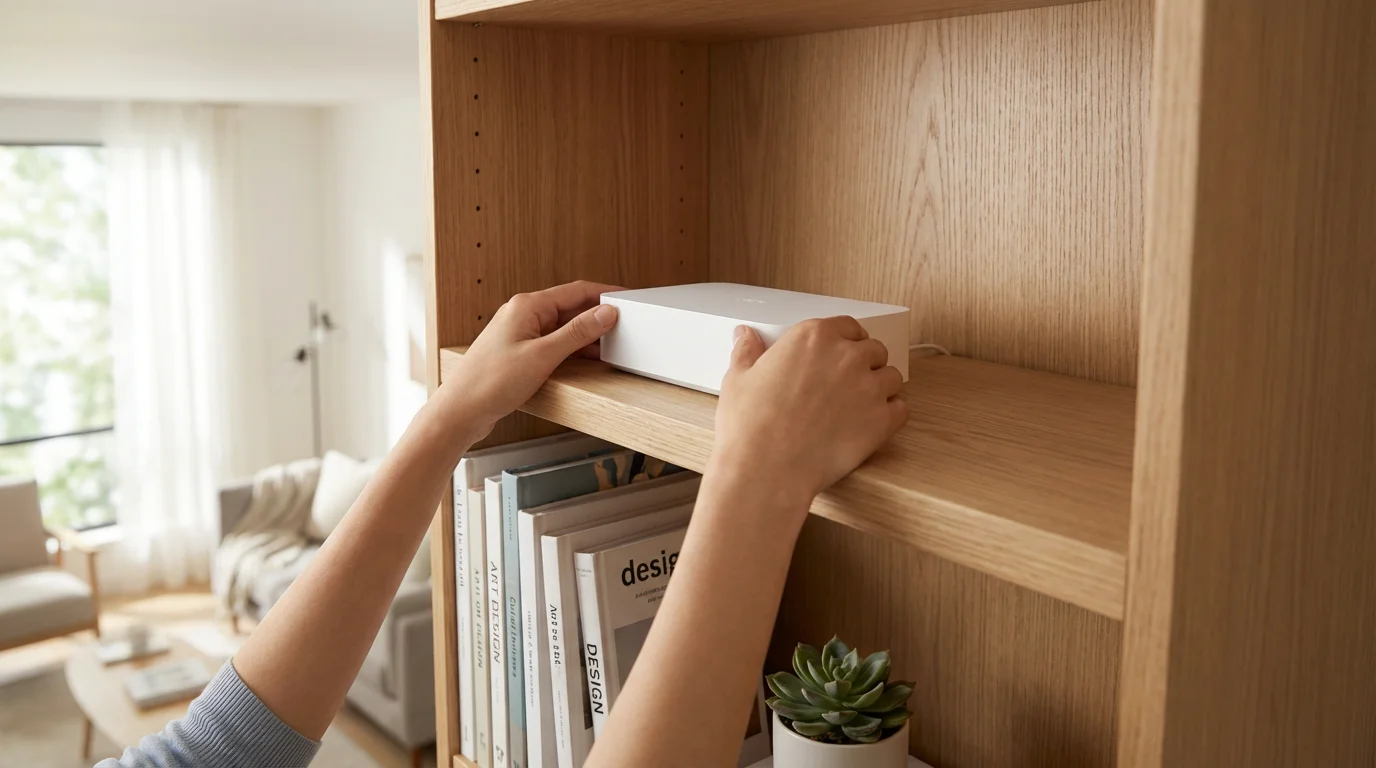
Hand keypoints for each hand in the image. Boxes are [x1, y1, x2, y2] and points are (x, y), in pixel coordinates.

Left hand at [439, 281, 621, 440]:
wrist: (461, 411)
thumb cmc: (490, 382)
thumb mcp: (543, 355)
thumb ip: (577, 333)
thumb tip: (605, 313)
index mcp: (527, 306)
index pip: (576, 290)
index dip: (605, 293)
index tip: (627, 298)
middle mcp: (523, 314)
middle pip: (571, 308)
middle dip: (598, 316)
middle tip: (626, 326)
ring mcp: (521, 334)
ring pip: (563, 327)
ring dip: (586, 335)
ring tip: (612, 345)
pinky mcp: (520, 353)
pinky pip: (554, 343)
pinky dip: (573, 349)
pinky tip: (588, 359)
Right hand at [711, 317, 907, 509]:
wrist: (766, 468)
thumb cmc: (750, 426)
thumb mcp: (738, 380)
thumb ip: (747, 352)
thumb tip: (745, 336)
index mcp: (813, 337)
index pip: (848, 326)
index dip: (847, 341)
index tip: (842, 353)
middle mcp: (846, 355)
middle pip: (874, 350)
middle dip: (865, 364)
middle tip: (849, 384)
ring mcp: (868, 387)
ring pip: (892, 378)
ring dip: (881, 388)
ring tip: (861, 406)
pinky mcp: (882, 420)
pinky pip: (902, 409)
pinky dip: (892, 415)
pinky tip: (874, 424)